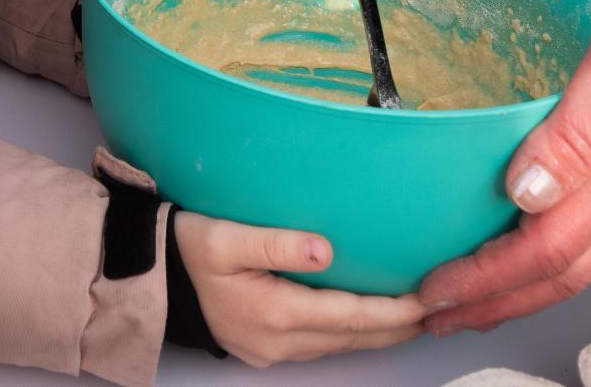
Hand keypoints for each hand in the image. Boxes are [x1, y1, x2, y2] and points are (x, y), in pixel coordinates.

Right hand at [174, 211, 424, 366]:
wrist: (149, 277)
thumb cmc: (185, 249)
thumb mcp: (222, 239)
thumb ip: (274, 244)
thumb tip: (325, 249)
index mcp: (274, 313)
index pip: (352, 316)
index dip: (396, 310)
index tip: (430, 298)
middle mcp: (280, 341)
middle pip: (355, 338)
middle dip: (400, 326)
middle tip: (441, 308)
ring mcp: (274, 350)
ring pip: (342, 345)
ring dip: (380, 332)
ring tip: (414, 314)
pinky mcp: (266, 349)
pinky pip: (324, 345)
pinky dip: (353, 332)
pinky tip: (366, 319)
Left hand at [418, 0, 590, 332]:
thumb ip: (574, 134)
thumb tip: (524, 190)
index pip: (542, 252)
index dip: (485, 278)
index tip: (434, 294)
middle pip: (558, 276)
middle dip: (494, 303)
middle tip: (437, 317)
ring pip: (577, 264)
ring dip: (520, 289)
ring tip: (473, 299)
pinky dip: (549, 262)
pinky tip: (528, 251)